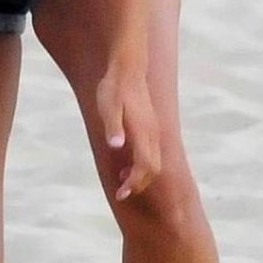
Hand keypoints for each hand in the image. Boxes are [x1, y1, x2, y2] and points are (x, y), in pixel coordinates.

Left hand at [96, 64, 160, 200]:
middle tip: (120, 193)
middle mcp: (152, 134)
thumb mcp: (107, 106)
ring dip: (140, 175)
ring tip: (122, 178)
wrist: (128, 67)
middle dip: (139, 184)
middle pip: (153, 169)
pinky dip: (142, 165)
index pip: (145, 166)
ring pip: (154, 162)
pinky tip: (126, 163)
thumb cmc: (114, 88)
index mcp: (143, 131)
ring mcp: (154, 130)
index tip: (120, 194)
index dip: (134, 183)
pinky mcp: (151, 127)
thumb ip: (112, 126)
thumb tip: (116, 146)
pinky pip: (152, 153)